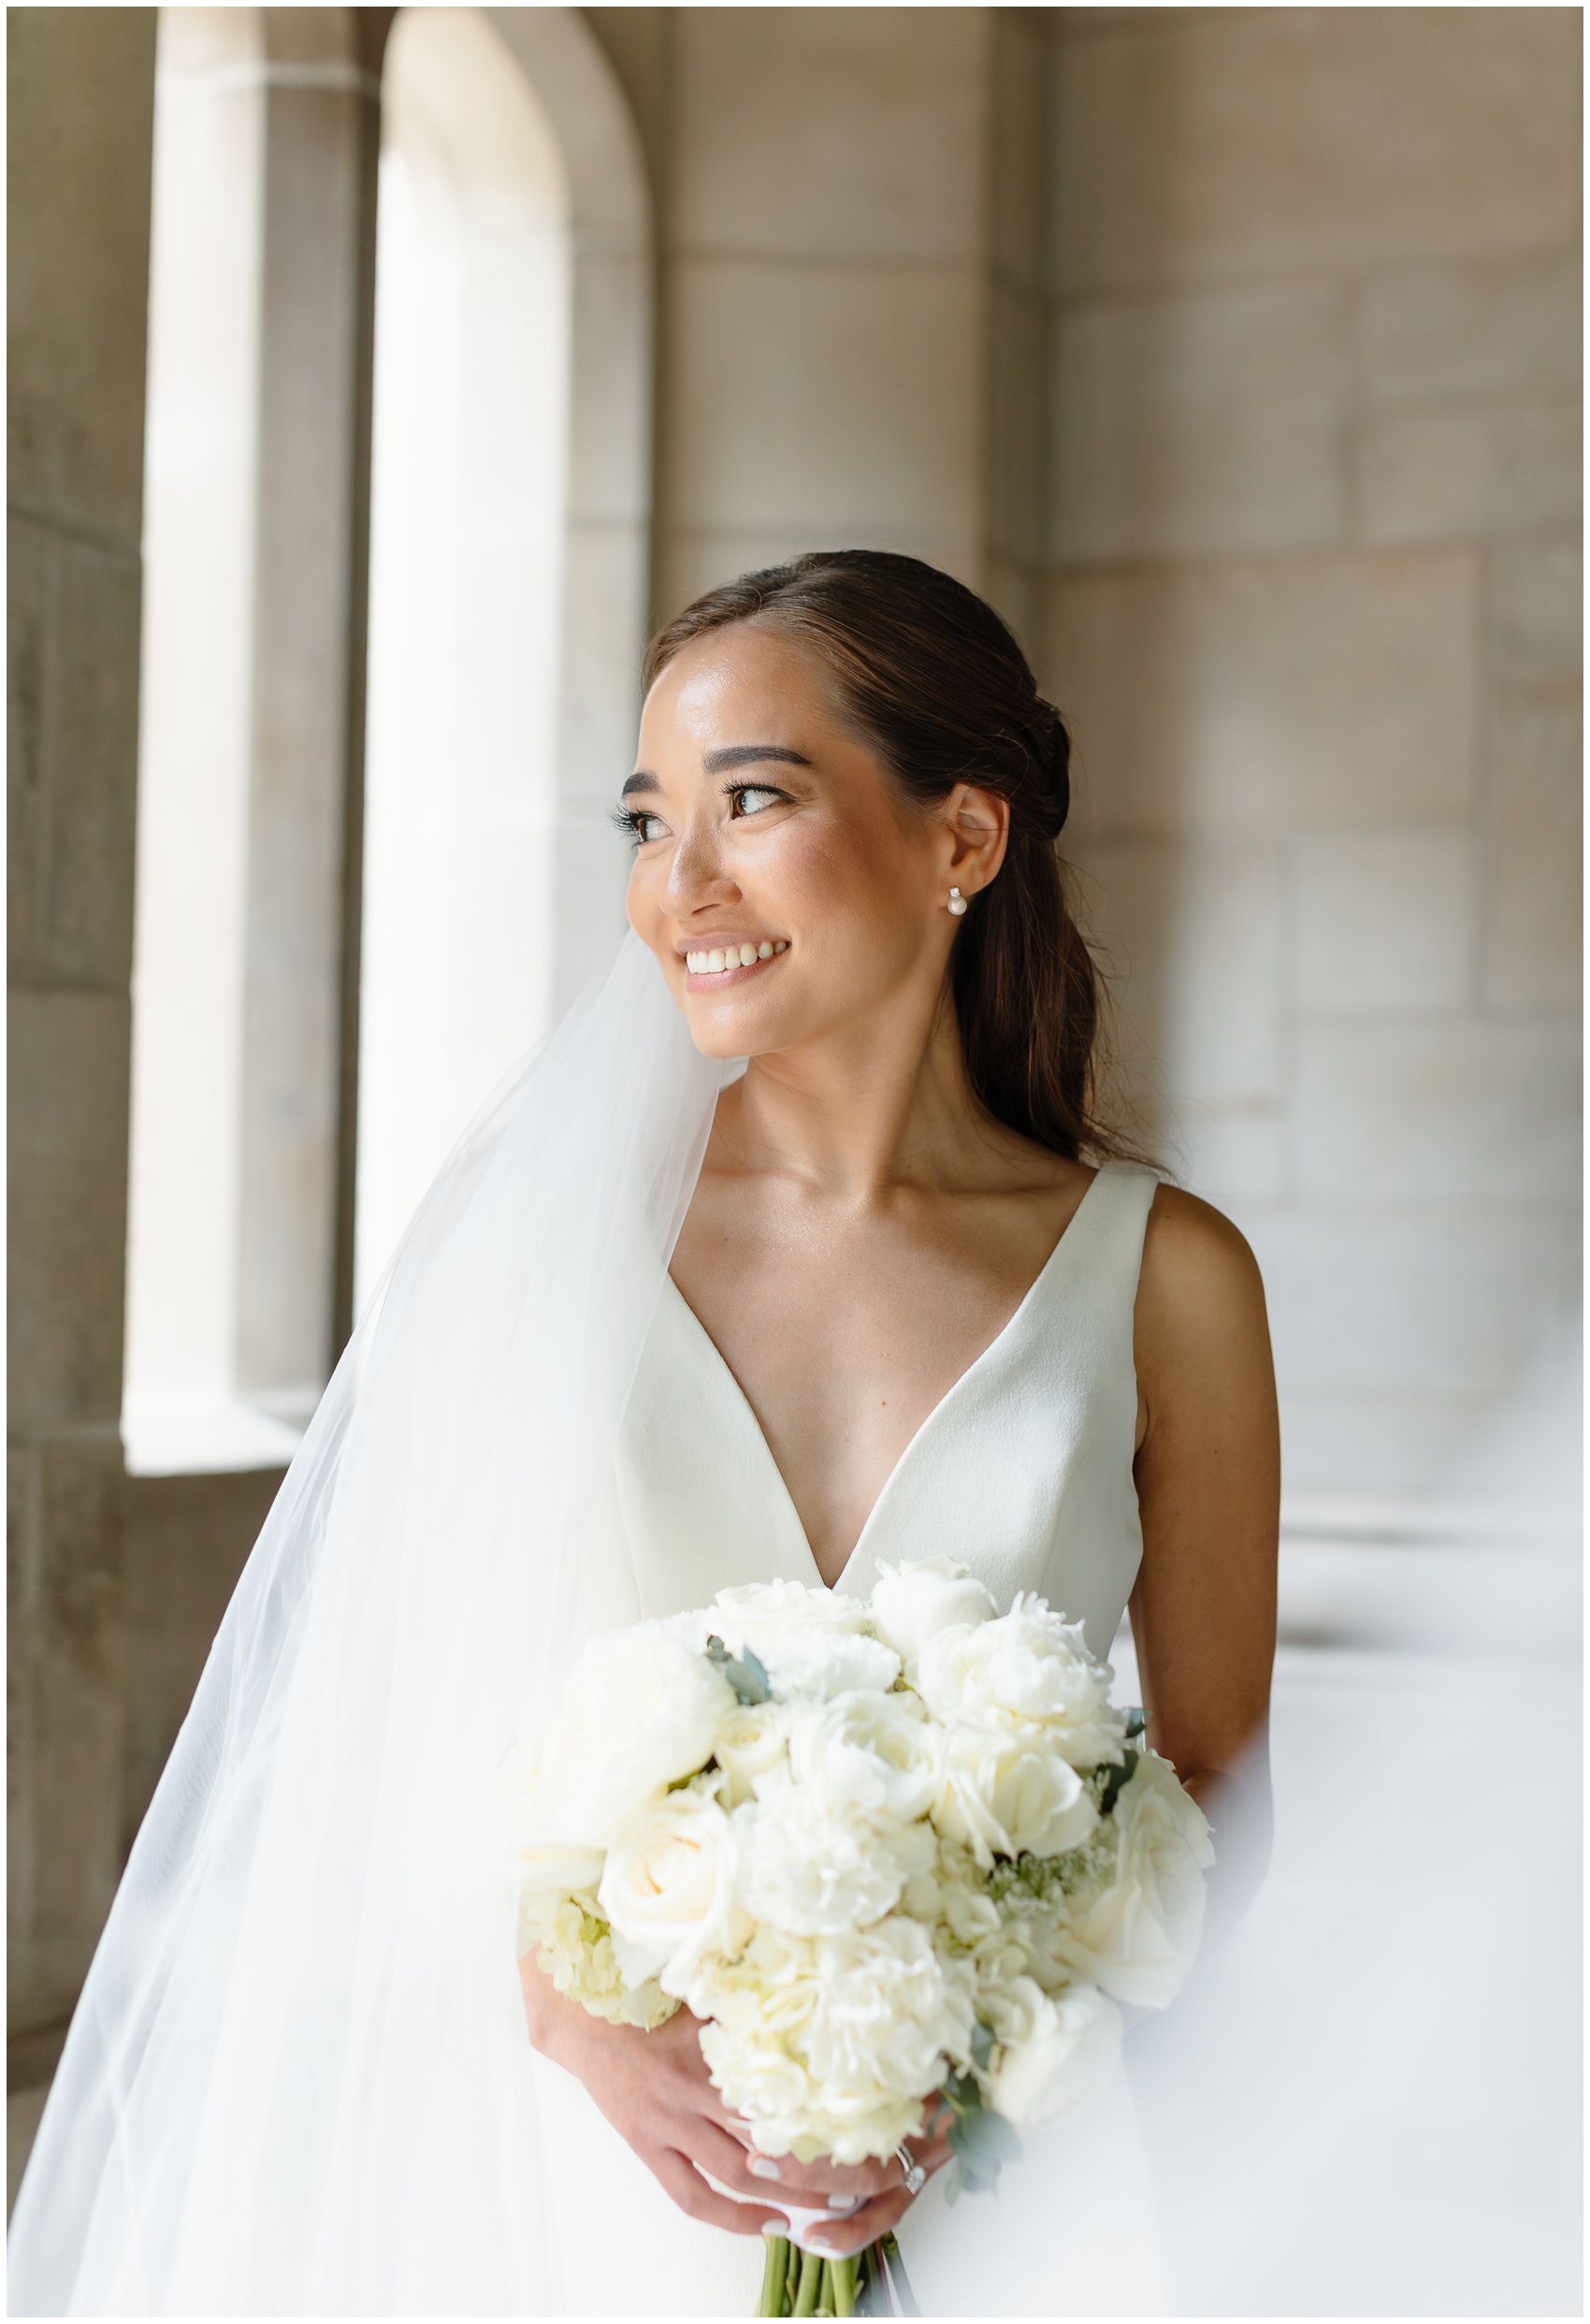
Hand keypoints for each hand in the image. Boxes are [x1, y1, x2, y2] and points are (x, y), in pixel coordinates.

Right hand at [518, 1956, 948, 2239]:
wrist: (581, 2017)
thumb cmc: (644, 1998)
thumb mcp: (701, 1995)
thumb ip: (748, 2006)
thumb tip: (808, 1996)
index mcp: (710, 2050)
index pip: (778, 2093)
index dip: (820, 2116)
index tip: (861, 2126)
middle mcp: (691, 2093)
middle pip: (765, 2143)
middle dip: (815, 2167)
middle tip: (859, 2180)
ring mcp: (667, 2126)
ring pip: (735, 2176)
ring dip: (783, 2197)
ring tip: (826, 2209)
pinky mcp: (647, 2148)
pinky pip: (690, 2196)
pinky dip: (730, 2217)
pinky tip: (764, 2224)